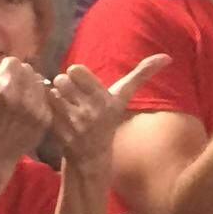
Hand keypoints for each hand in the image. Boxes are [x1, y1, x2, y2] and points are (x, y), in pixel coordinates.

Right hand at [0, 48, 51, 164]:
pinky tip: (27, 109)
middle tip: (8, 91)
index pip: (14, 62)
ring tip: (18, 99)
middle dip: (18, 76)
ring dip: (30, 86)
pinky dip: (39, 99)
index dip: (5, 70)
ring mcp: (36, 111)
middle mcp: (22, 100)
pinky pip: (47, 96)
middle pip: (28, 69)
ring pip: (39, 81)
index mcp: (3, 91)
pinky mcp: (46, 120)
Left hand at [49, 54, 170, 166]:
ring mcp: (75, 123)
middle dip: (64, 85)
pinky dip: (47, 110)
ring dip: (55, 98)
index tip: (83, 85)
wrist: (92, 156)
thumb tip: (167, 57)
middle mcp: (92, 111)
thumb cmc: (107, 119)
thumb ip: (141, 74)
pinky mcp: (59, 131)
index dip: (76, 75)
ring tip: (65, 107)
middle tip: (72, 96)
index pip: (76, 69)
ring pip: (52, 93)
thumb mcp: (122, 97)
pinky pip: (45, 107)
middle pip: (61, 78)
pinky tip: (57, 118)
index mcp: (108, 100)